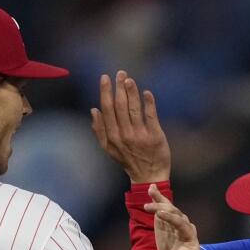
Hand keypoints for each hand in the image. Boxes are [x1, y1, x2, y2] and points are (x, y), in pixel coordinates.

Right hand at [91, 70, 170, 184]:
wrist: (149, 176)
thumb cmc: (128, 160)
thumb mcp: (109, 149)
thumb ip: (99, 130)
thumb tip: (94, 109)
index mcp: (112, 136)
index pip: (107, 109)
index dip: (106, 92)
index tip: (105, 77)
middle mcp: (125, 135)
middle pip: (120, 106)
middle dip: (119, 87)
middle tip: (120, 73)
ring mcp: (140, 135)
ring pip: (134, 109)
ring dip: (131, 92)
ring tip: (129, 79)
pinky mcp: (155, 136)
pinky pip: (151, 116)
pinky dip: (148, 103)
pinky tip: (146, 92)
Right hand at [147, 184, 202, 249]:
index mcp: (189, 235)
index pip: (181, 223)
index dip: (171, 218)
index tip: (159, 214)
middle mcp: (184, 225)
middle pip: (175, 213)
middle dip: (162, 208)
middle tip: (148, 207)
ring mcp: (175, 222)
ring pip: (169, 208)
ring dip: (160, 199)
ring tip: (151, 189)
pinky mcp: (167, 222)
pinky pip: (163, 209)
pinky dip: (158, 199)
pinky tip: (152, 189)